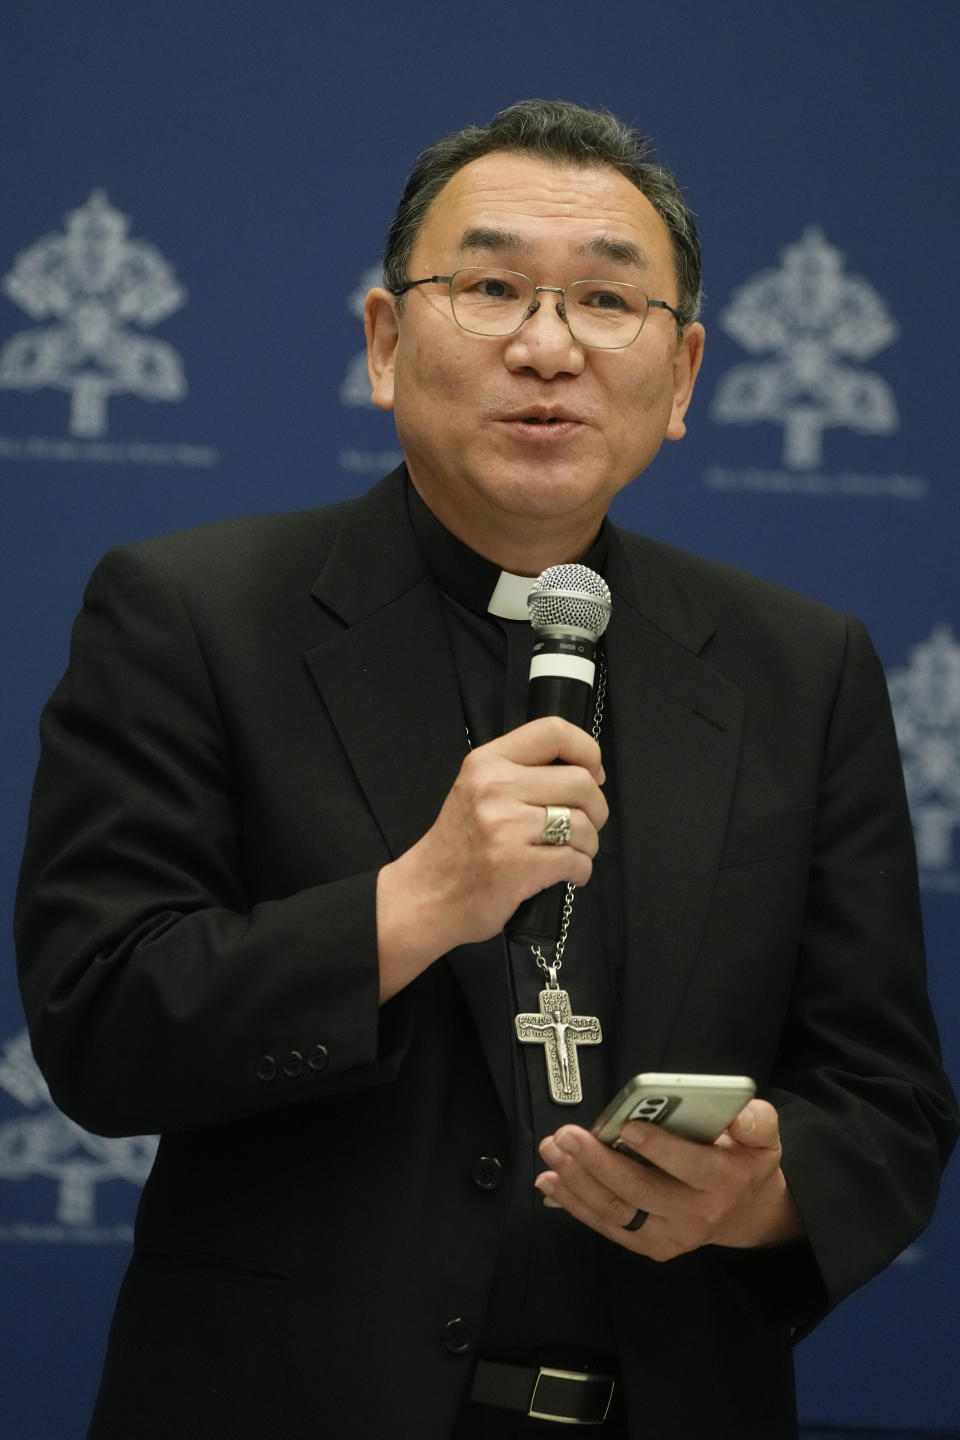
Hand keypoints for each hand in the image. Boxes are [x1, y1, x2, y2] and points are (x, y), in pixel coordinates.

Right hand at [376, 716, 607, 998]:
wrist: (425, 896)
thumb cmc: (458, 845)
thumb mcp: (477, 791)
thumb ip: (522, 774)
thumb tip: (589, 773)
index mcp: (486, 761)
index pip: (554, 731)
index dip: (588, 751)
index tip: (593, 774)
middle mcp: (495, 787)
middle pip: (580, 782)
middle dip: (597, 808)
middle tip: (587, 825)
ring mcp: (505, 827)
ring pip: (584, 825)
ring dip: (589, 844)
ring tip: (574, 853)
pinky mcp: (517, 865)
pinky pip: (575, 861)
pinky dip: (582, 871)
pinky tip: (569, 874)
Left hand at [535, 1099, 802, 1259]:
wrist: (746, 1213)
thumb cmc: (745, 1162)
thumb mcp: (763, 1137)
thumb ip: (756, 1121)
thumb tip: (737, 1115)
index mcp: (723, 1181)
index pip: (689, 1166)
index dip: (659, 1148)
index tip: (628, 1126)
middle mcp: (695, 1214)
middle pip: (640, 1190)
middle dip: (598, 1162)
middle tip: (567, 1135)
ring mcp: (669, 1236)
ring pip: (617, 1210)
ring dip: (578, 1181)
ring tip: (552, 1151)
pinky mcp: (650, 1246)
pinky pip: (608, 1226)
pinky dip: (575, 1205)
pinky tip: (549, 1181)